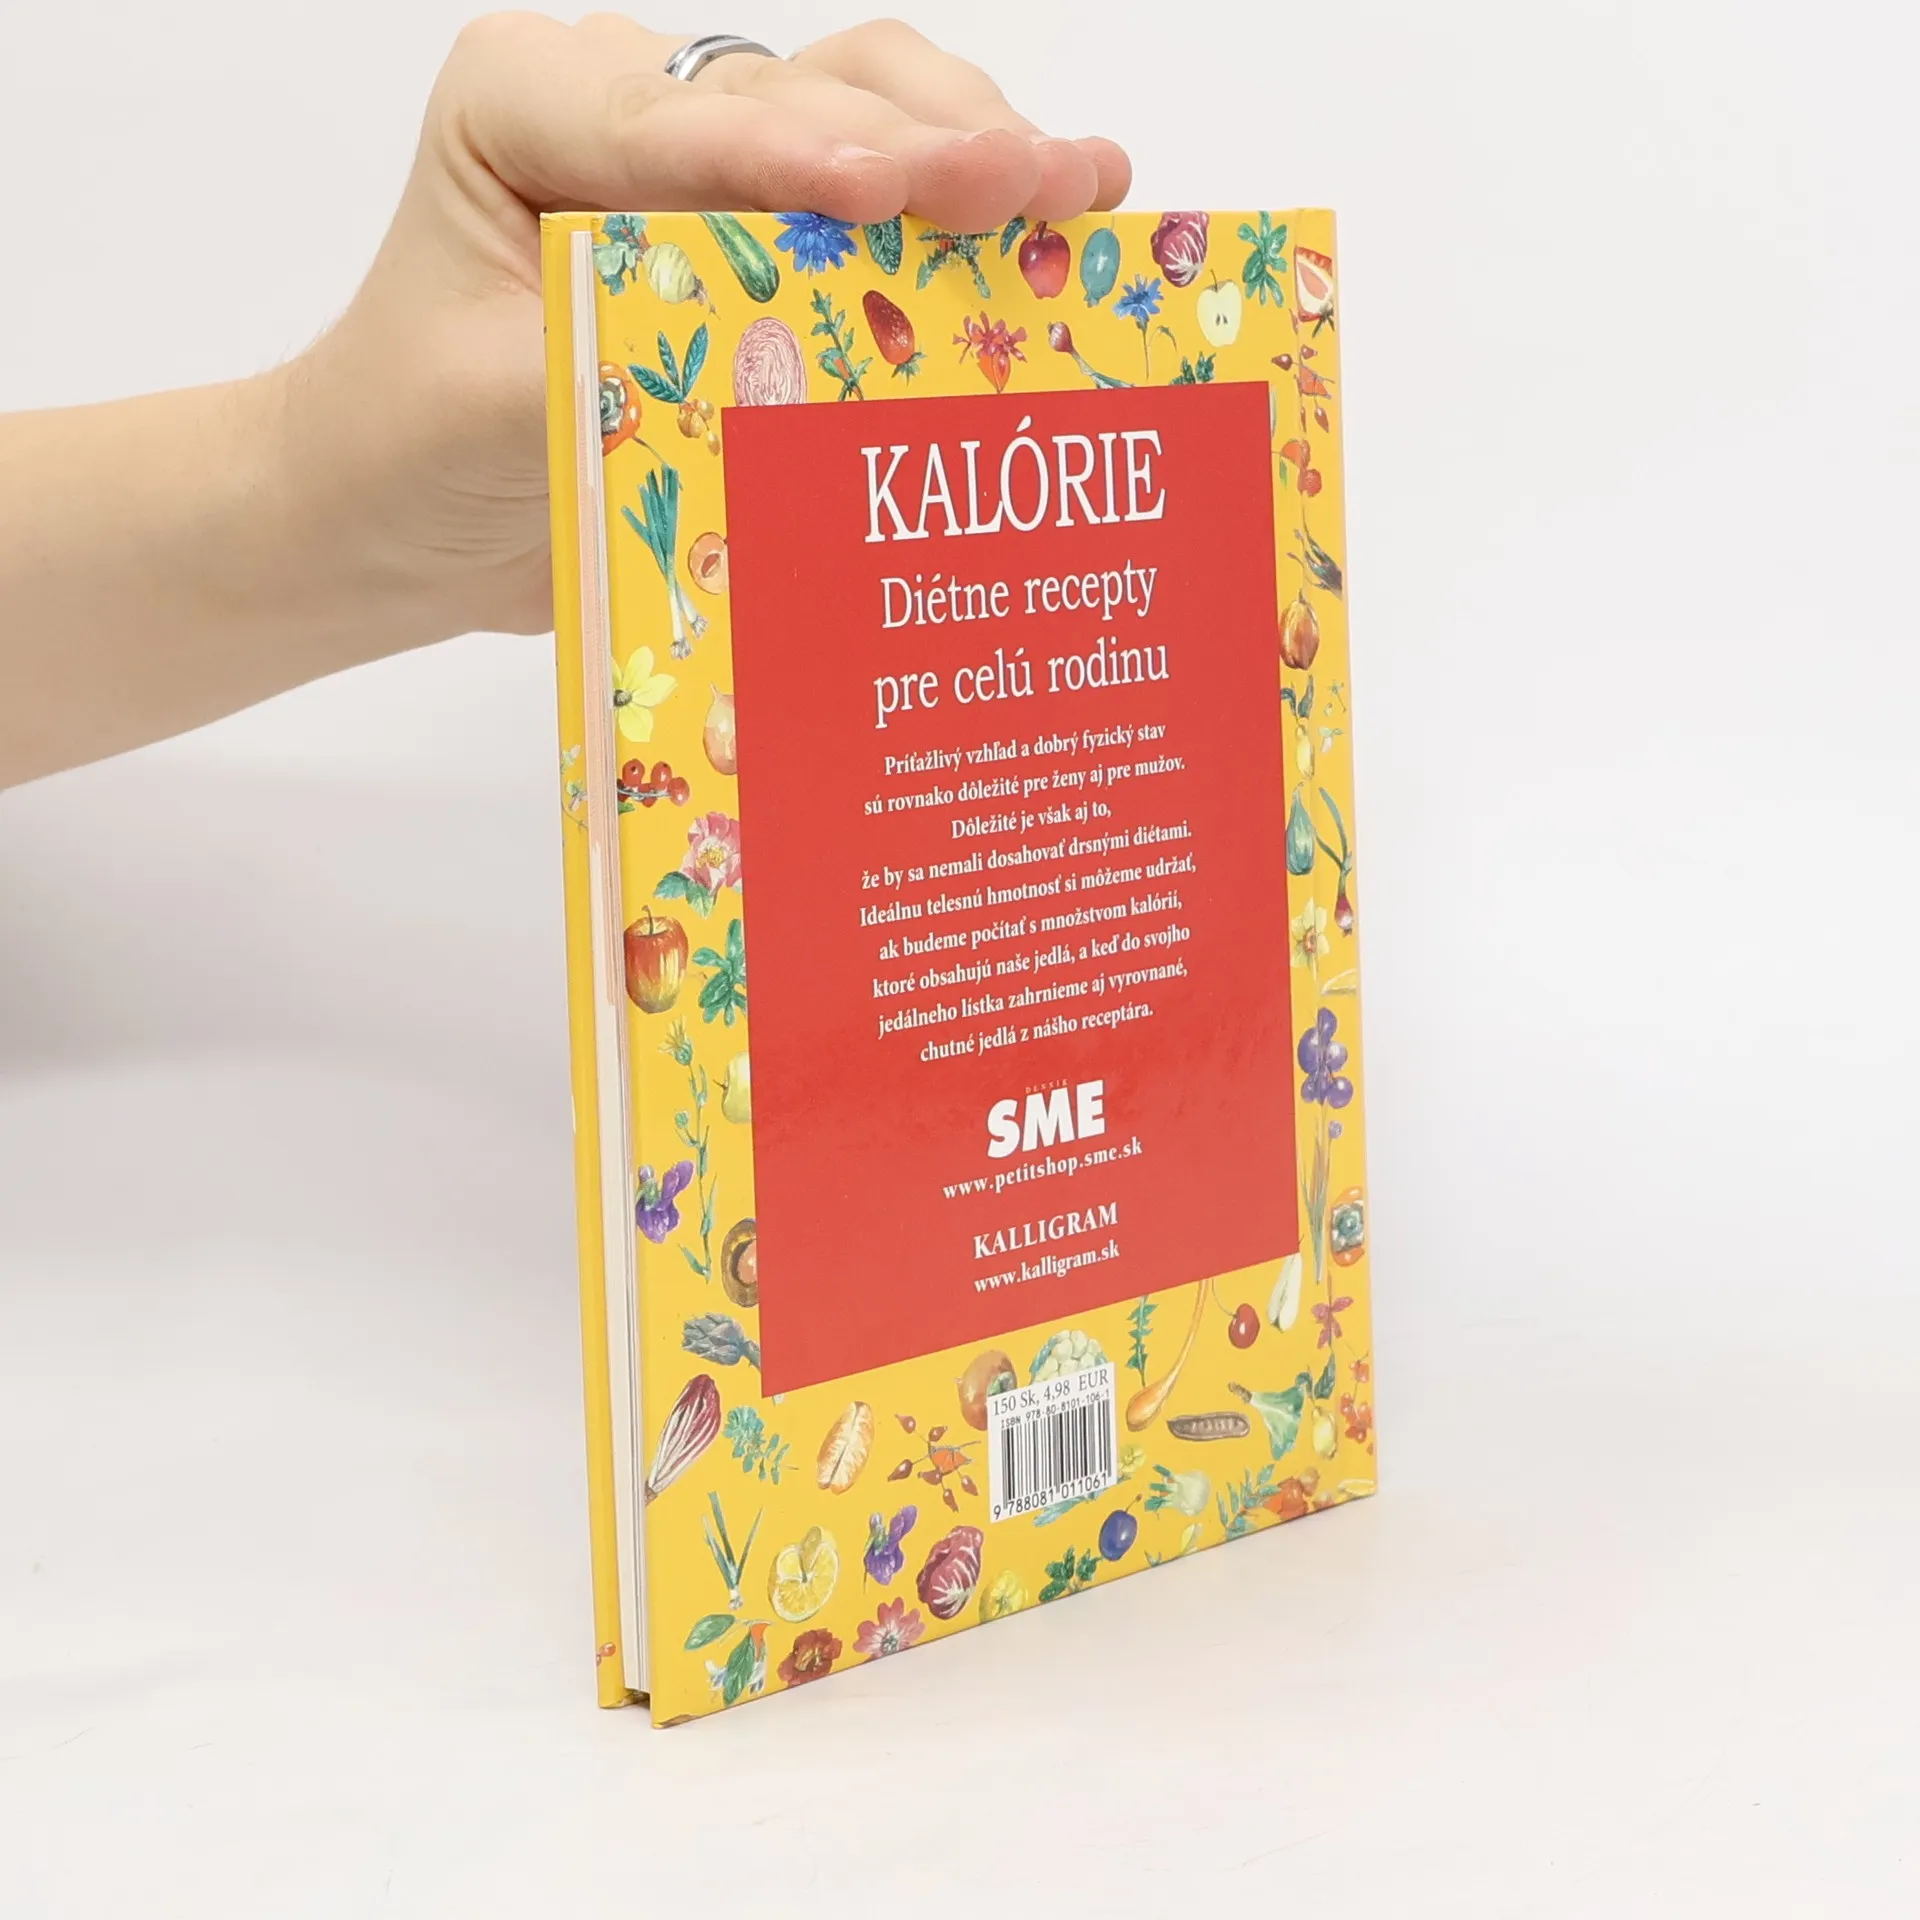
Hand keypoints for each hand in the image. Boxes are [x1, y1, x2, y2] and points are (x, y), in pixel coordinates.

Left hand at [290, 14, 1131, 646]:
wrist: (398, 513)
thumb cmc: (407, 447)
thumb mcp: (489, 408)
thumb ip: (617, 361)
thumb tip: (768, 368)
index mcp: (529, 103)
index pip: (685, 125)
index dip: (802, 153)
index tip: (897, 190)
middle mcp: (626, 109)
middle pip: (804, 92)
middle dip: (931, 142)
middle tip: (1048, 184)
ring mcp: (703, 169)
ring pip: (860, 115)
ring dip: (972, 153)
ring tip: (1082, 190)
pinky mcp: (757, 241)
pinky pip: (869, 211)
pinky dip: (956, 223)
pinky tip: (1045, 226)